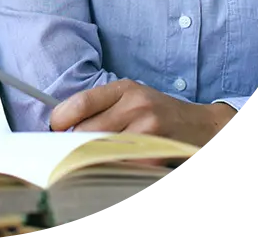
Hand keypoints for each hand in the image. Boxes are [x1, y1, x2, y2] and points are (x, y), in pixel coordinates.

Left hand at [49, 80, 235, 147]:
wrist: (202, 125)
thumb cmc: (158, 112)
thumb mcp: (131, 97)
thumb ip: (101, 106)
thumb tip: (62, 124)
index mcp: (125, 89)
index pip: (81, 103)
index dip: (61, 119)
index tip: (55, 129)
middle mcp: (136, 105)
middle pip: (87, 131)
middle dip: (76, 143)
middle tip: (73, 149)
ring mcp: (148, 129)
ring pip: (101, 150)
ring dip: (92, 158)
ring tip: (94, 158)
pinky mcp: (157, 153)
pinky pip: (122, 165)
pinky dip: (114, 168)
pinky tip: (117, 165)